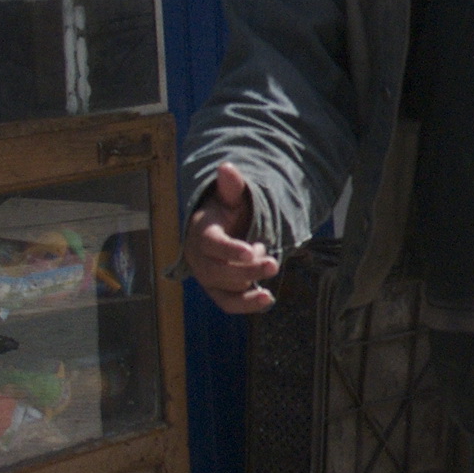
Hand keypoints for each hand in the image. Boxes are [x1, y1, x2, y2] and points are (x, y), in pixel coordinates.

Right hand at [183, 167, 283, 315]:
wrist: (220, 233)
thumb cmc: (226, 213)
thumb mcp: (230, 198)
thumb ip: (231, 187)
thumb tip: (227, 167)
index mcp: (201, 233)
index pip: (211, 244)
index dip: (229, 249)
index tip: (251, 250)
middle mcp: (200, 259)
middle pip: (219, 271)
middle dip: (247, 270)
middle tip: (273, 263)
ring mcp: (208, 279)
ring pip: (225, 290)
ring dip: (250, 285)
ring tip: (271, 273)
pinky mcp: (218, 292)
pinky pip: (229, 304)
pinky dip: (247, 305)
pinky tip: (267, 298)